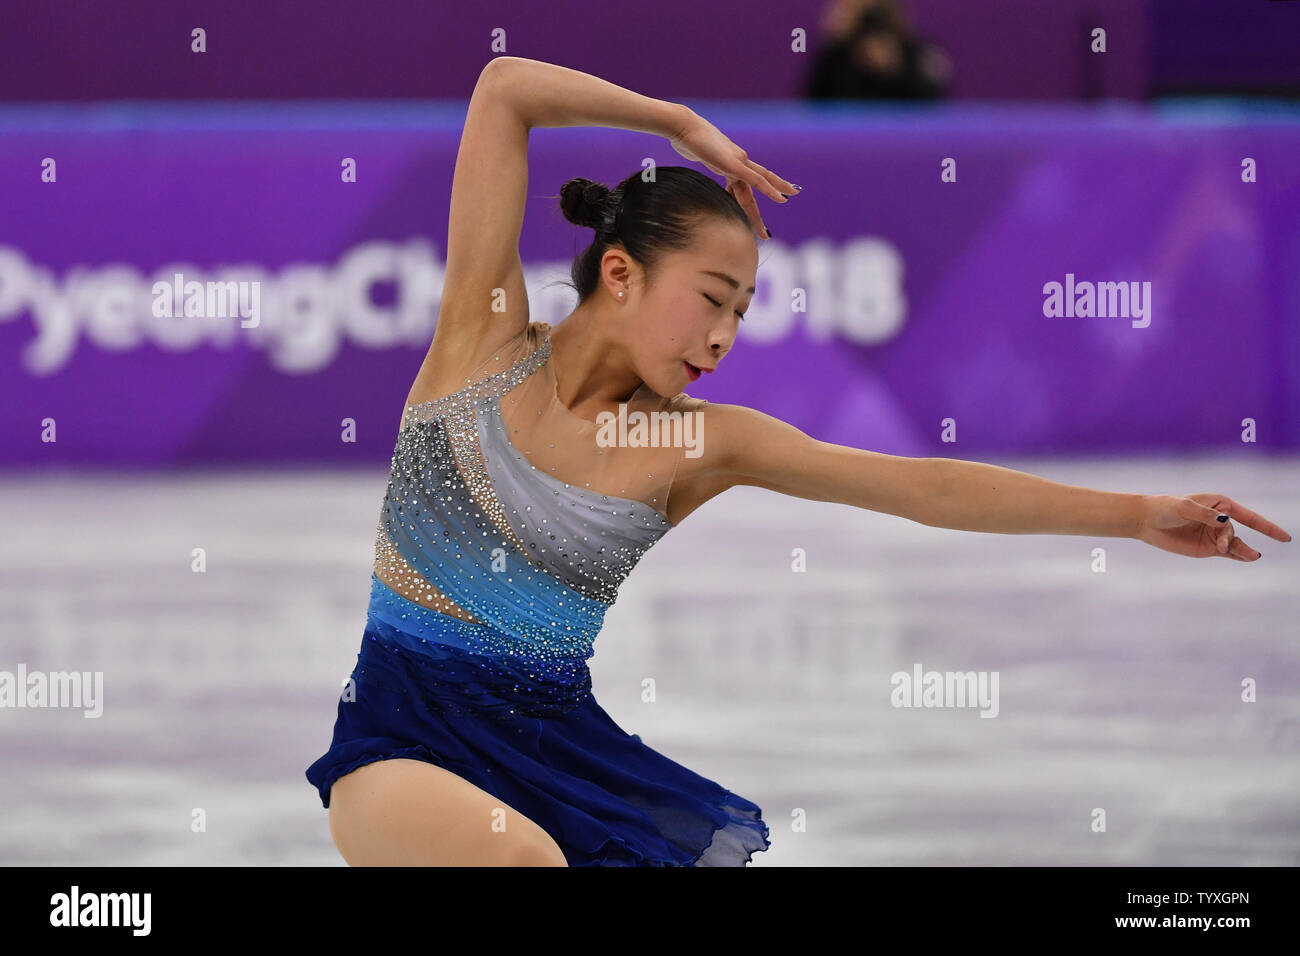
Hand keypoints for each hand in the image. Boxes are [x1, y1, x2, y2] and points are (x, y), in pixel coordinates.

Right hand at [668, 110, 798, 240]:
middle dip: (761, 210)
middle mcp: (738, 163)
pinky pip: (756, 179)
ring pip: (759, 186)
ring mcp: (738, 162)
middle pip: (753, 190)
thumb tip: (693, 158)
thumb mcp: (695, 155)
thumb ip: (700, 157)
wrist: (683, 127)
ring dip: (764, 208)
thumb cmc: (686, 139)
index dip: (751, 199)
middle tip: (766, 234)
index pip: (743, 185)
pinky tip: (782, 199)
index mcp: (729, 164)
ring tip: (766, 232)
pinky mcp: (734, 164)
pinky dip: (770, 189)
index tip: (756, 211)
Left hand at [1134, 493, 1291, 560]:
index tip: (1284, 537)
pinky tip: (1248, 559)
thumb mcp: (1184, 507)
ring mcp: (1215, 535)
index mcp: (1220, 504)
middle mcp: (1221, 519)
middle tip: (1220, 546)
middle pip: (1234, 532)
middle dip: (1229, 539)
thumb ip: (1204, 514)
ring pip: (1234, 544)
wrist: (1147, 522)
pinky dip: (1238, 556)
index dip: (1267, 526)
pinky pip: (1228, 553)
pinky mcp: (1208, 548)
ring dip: (1241, 550)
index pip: (1248, 516)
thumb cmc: (1165, 508)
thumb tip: (1224, 521)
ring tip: (1250, 556)